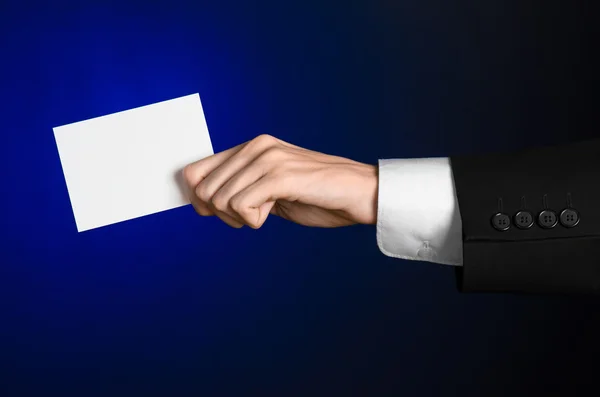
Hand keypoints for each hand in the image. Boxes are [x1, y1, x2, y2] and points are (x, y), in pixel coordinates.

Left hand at [183, 134, 377, 228]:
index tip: (218, 213)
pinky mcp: (280, 176)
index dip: (199, 199)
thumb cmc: (316, 195)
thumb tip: (203, 201)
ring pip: (220, 199)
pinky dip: (252, 220)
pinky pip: (241, 206)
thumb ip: (243, 187)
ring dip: (238, 218)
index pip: (196, 170)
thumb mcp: (270, 189)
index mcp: (252, 147)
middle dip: (220, 213)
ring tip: (263, 214)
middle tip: (248, 217)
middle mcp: (257, 147)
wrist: (358, 193)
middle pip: (204, 189)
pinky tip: (272, 213)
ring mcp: (268, 159)